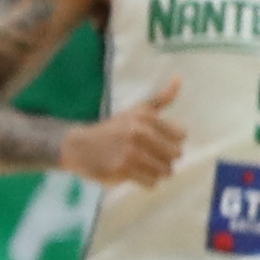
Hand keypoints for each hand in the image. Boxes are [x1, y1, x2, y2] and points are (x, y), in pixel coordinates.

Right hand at [59, 79, 183, 185]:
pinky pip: (151, 182)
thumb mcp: (136, 111)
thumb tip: (179, 78)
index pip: (180, 135)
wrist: (78, 146)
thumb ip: (161, 99)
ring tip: (142, 166)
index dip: (171, 141)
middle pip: (175, 155)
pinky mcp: (121, 170)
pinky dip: (146, 181)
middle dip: (165, 158)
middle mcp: (138, 133)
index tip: (157, 142)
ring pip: (164, 171)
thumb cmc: (112, 130)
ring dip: (156, 171)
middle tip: (150, 156)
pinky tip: (134, 173)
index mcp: (145, 118)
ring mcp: (129, 153)